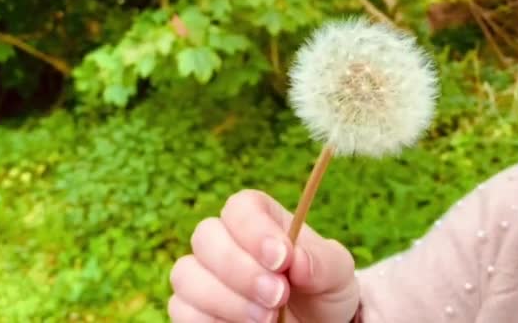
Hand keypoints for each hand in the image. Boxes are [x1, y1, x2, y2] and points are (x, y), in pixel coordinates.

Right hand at [168, 190, 359, 322]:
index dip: (254, 229)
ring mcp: (203, 273)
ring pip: (187, 274)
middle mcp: (224, 240)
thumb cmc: (321, 288)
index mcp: (258, 218)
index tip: (282, 258)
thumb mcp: (336, 273)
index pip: (240, 207)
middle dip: (241, 270)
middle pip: (206, 236)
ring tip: (267, 319)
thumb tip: (298, 261)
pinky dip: (210, 320)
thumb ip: (322, 261)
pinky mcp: (192, 307)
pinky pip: (182, 309)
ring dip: (226, 299)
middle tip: (278, 295)